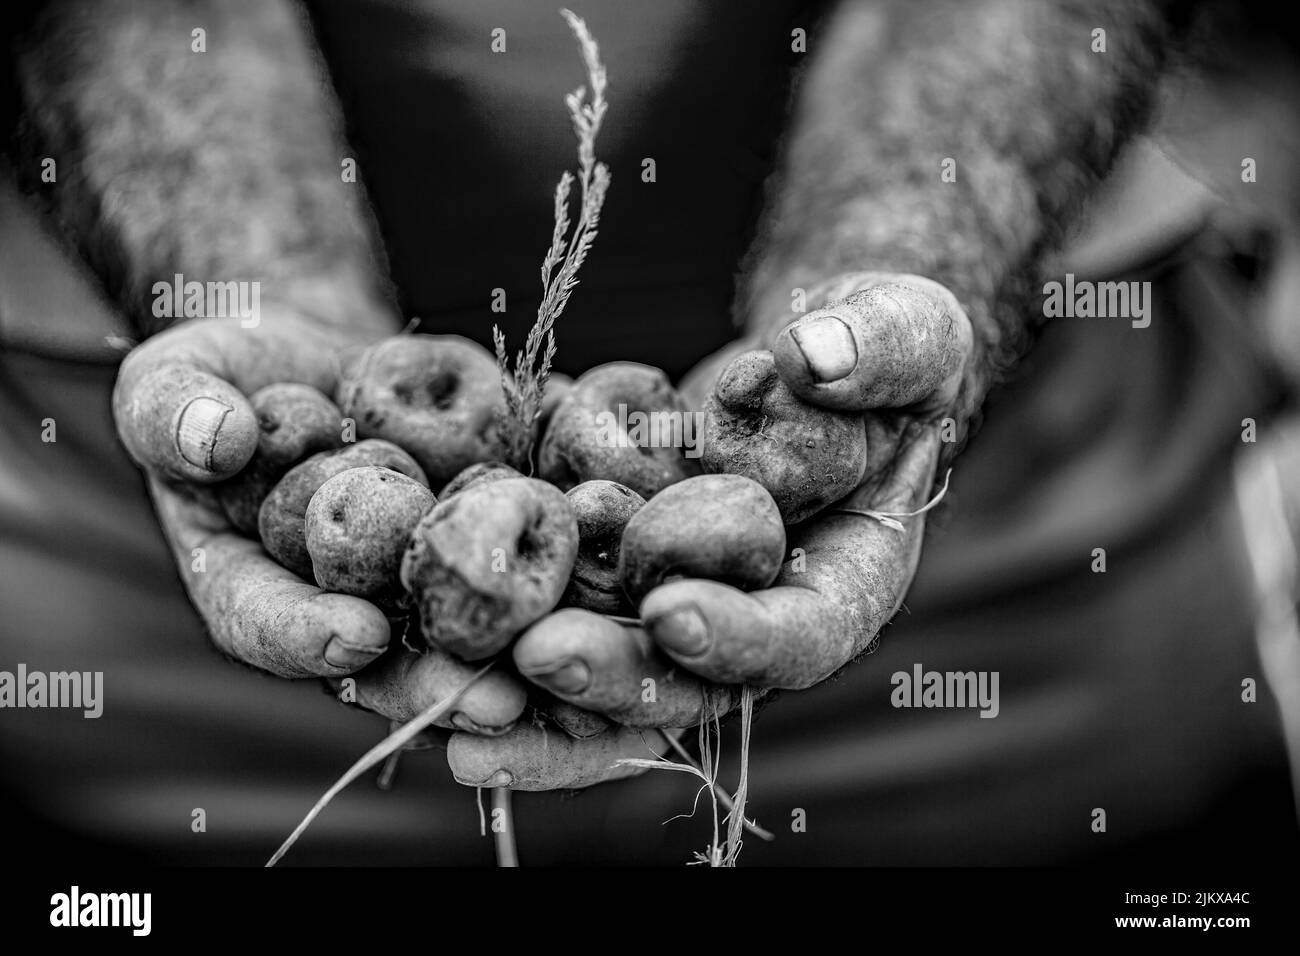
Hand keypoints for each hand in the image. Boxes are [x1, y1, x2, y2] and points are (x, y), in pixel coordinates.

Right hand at [112, 302, 529, 734]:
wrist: (312, 353)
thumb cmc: (227, 373)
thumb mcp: (176, 378)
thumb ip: (171, 413)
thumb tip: (214, 437)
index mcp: (249, 582)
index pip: (267, 623)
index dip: (309, 636)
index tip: (356, 636)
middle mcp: (338, 600)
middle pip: (388, 657)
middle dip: (441, 679)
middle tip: (492, 699)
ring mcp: (416, 578)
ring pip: (468, 629)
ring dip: (521, 651)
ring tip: (568, 661)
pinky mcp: (483, 539)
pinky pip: (528, 559)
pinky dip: (571, 567)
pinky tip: (616, 571)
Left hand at [445, 273, 976, 788]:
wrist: (814, 363)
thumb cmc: (878, 347)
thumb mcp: (909, 329)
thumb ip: (881, 346)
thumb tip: (812, 355)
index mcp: (844, 584)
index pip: (799, 635)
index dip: (741, 635)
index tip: (671, 608)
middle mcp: (753, 619)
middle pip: (686, 683)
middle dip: (613, 676)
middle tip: (536, 657)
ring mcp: (674, 602)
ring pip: (602, 676)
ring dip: (532, 699)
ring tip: (455, 701)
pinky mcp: (608, 573)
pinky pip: (550, 614)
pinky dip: (494, 636)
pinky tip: (422, 643)